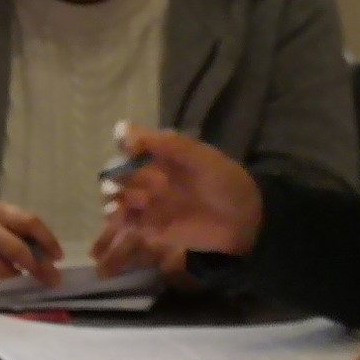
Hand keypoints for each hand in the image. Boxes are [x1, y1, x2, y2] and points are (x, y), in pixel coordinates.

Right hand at [0, 202, 62, 288]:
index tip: (58, 258)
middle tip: (51, 281)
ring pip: (4, 272)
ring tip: (26, 287)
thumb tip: (49, 259)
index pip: (30, 223)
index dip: (48, 241)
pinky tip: (6, 293)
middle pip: (19, 250)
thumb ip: (20, 234)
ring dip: (19, 283)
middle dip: (39, 268)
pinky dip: (1, 291)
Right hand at [99, 124, 261, 265]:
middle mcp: (153, 179)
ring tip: (118, 204)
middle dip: (114, 179)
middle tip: (117, 184)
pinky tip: (122, 219)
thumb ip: (164, 143)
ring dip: (114, 200)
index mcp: (162, 158)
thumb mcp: (198, 156)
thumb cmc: (224, 181)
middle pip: (122, 177)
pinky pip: (130, 225)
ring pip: (120, 200)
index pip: (131, 150)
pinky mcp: (154, 229)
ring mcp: (152, 205)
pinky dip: (121, 221)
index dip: (124, 150)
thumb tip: (121, 129)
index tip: (127, 151)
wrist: (245, 218)